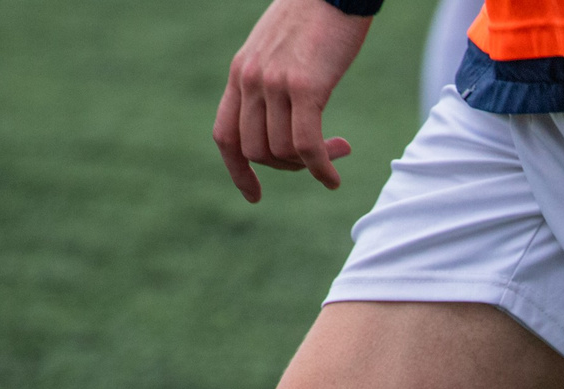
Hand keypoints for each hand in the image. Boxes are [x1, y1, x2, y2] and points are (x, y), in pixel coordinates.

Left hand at [214, 0, 370, 202]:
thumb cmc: (316, 17)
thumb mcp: (280, 50)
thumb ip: (271, 80)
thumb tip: (280, 114)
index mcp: (241, 72)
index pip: (225, 134)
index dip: (237, 171)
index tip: (254, 195)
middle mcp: (250, 80)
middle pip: (255, 151)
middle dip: (287, 167)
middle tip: (317, 160)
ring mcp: (274, 83)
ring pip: (281, 152)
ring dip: (310, 165)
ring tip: (338, 151)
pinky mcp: (306, 86)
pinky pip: (306, 145)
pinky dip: (321, 169)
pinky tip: (334, 177)